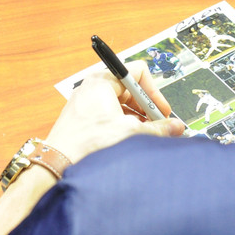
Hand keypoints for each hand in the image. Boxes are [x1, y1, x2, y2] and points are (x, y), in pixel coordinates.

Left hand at [47, 60, 184, 162]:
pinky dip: (123, 124)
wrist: (57, 162)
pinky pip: (110, 113)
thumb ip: (157, 128)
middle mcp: (94, 86)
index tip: (161, 112)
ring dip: (137, 118)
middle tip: (158, 126)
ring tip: (144, 136)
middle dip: (147, 108)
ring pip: (122, 103)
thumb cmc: (87, 143)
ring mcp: (87, 101)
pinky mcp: (84, 116)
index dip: (154, 92)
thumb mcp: (130, 133)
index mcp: (103, 80)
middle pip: (131, 89)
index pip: (138, 72)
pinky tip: (129, 141)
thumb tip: (177, 127)